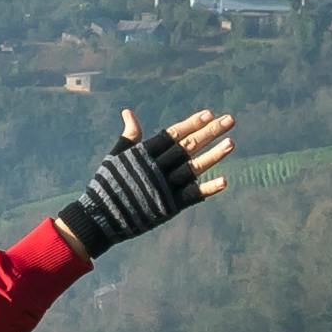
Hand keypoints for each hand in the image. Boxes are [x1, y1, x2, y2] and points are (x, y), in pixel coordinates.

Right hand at [55, 110, 233, 252]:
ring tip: (232, 143)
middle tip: (230, 120)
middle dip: (210, 132)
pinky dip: (208, 189)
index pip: (173, 134)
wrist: (100, 219)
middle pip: (188, 146)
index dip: (191, 123)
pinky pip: (192, 196)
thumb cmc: (106, 185)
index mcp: (144, 153)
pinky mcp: (168, 206)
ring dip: (214, 156)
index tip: (209, 113)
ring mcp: (164, 187)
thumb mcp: (115, 157)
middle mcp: (157, 168)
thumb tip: (128, 112)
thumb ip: (128, 137)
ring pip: (194, 168)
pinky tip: (224, 180)